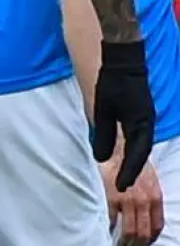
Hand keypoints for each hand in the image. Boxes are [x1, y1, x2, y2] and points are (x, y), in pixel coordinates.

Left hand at [96, 40, 156, 192]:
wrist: (123, 59)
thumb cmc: (112, 82)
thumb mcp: (103, 110)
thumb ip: (102, 134)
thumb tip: (101, 158)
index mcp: (140, 125)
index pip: (136, 155)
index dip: (128, 172)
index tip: (120, 187)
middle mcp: (147, 124)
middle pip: (141, 153)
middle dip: (132, 170)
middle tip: (122, 185)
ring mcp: (145, 118)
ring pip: (140, 145)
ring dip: (133, 160)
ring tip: (123, 174)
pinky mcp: (141, 112)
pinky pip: (138, 136)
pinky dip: (132, 147)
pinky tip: (124, 151)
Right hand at [103, 155, 164, 245]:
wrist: (114, 143)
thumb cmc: (128, 158)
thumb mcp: (147, 177)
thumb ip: (148, 196)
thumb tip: (143, 213)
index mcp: (155, 196)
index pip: (156, 226)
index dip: (150, 239)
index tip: (142, 242)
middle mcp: (143, 200)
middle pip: (143, 232)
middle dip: (136, 243)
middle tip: (127, 245)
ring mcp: (127, 199)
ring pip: (128, 231)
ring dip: (123, 240)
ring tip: (115, 242)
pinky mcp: (110, 196)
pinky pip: (111, 220)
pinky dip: (108, 228)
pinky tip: (104, 229)